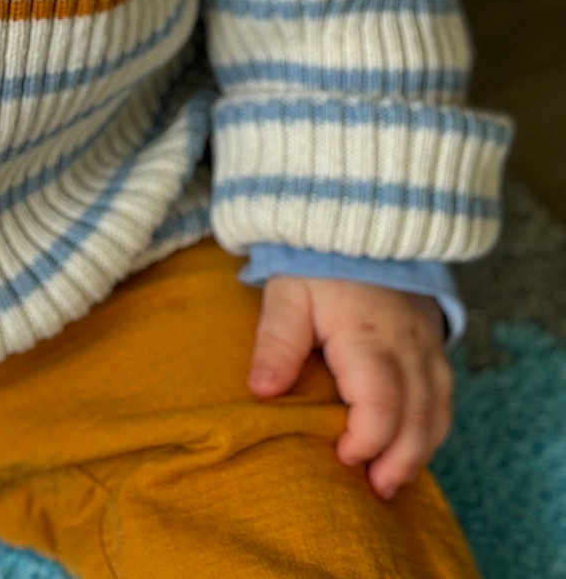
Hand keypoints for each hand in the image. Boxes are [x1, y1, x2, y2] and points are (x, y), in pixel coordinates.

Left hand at [247, 275, 452, 500]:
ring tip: (394, 478)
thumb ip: (277, 341)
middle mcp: (407, 346)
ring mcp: (427, 344)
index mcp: (367, 337)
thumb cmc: (315, 259)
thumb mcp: (287, 292)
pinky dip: (433, 424)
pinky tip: (413, 442)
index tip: (341, 456)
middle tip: (375, 488)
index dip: (366, 439)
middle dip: (399, 460)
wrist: (358, 217)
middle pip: (417, 418)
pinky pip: (445, 393)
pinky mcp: (435, 340)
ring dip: (421, 448)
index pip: (380, 404)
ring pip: (438, 410)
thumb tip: (261, 392)